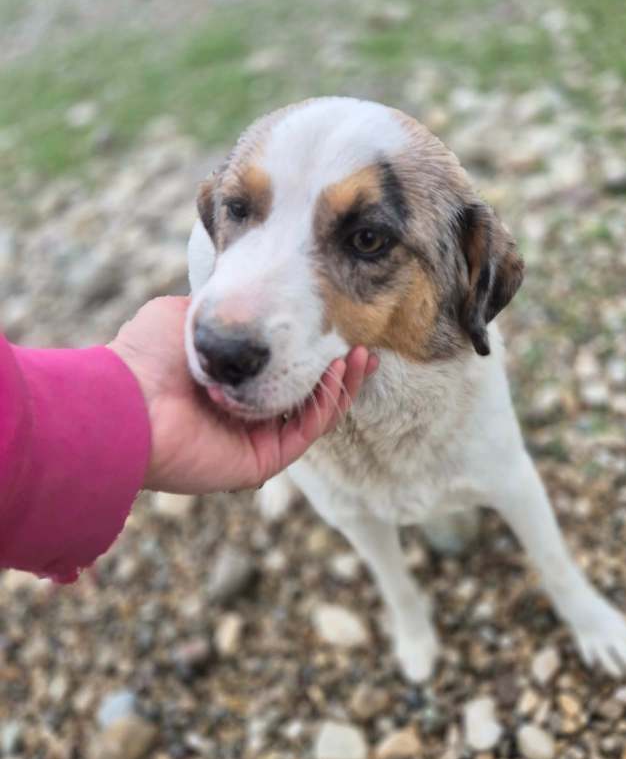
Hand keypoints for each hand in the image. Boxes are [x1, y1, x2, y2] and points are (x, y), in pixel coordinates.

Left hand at [108, 296, 376, 493]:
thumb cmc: (147, 355)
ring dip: (341, 384)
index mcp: (225, 380)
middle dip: (337, 367)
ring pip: (313, 412)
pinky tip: (340, 369)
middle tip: (364, 341)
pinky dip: (327, 403)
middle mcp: (242, 411)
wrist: (128, 401)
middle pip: (304, 392)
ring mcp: (254, 438)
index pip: (278, 365)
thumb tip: (250, 297)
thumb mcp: (188, 313)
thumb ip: (223, 309)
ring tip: (362, 353)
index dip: (308, 345)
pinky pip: (306, 431)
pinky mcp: (261, 460)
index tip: (332, 319)